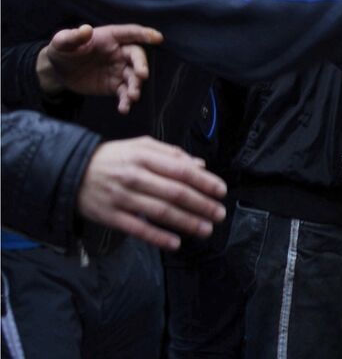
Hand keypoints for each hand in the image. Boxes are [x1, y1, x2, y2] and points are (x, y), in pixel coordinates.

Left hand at [37, 24, 162, 113]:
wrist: (57, 71)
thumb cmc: (63, 50)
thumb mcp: (62, 41)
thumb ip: (73, 36)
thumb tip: (86, 29)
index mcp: (111, 37)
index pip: (131, 33)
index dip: (144, 34)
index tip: (157, 38)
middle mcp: (119, 52)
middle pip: (137, 56)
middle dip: (141, 65)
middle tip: (142, 75)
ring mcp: (119, 69)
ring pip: (133, 77)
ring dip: (136, 86)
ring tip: (133, 96)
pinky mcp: (114, 85)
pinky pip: (124, 93)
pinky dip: (126, 101)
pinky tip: (124, 108)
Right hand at [76, 137, 227, 250]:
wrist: (71, 172)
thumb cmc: (113, 158)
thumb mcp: (141, 146)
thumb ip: (171, 154)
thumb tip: (200, 165)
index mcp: (145, 156)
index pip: (182, 170)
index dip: (204, 181)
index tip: (221, 191)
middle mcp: (135, 176)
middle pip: (175, 193)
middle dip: (201, 205)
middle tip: (220, 214)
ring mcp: (122, 198)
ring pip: (160, 212)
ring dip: (186, 222)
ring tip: (206, 229)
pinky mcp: (110, 216)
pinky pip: (138, 229)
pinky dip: (158, 237)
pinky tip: (175, 243)